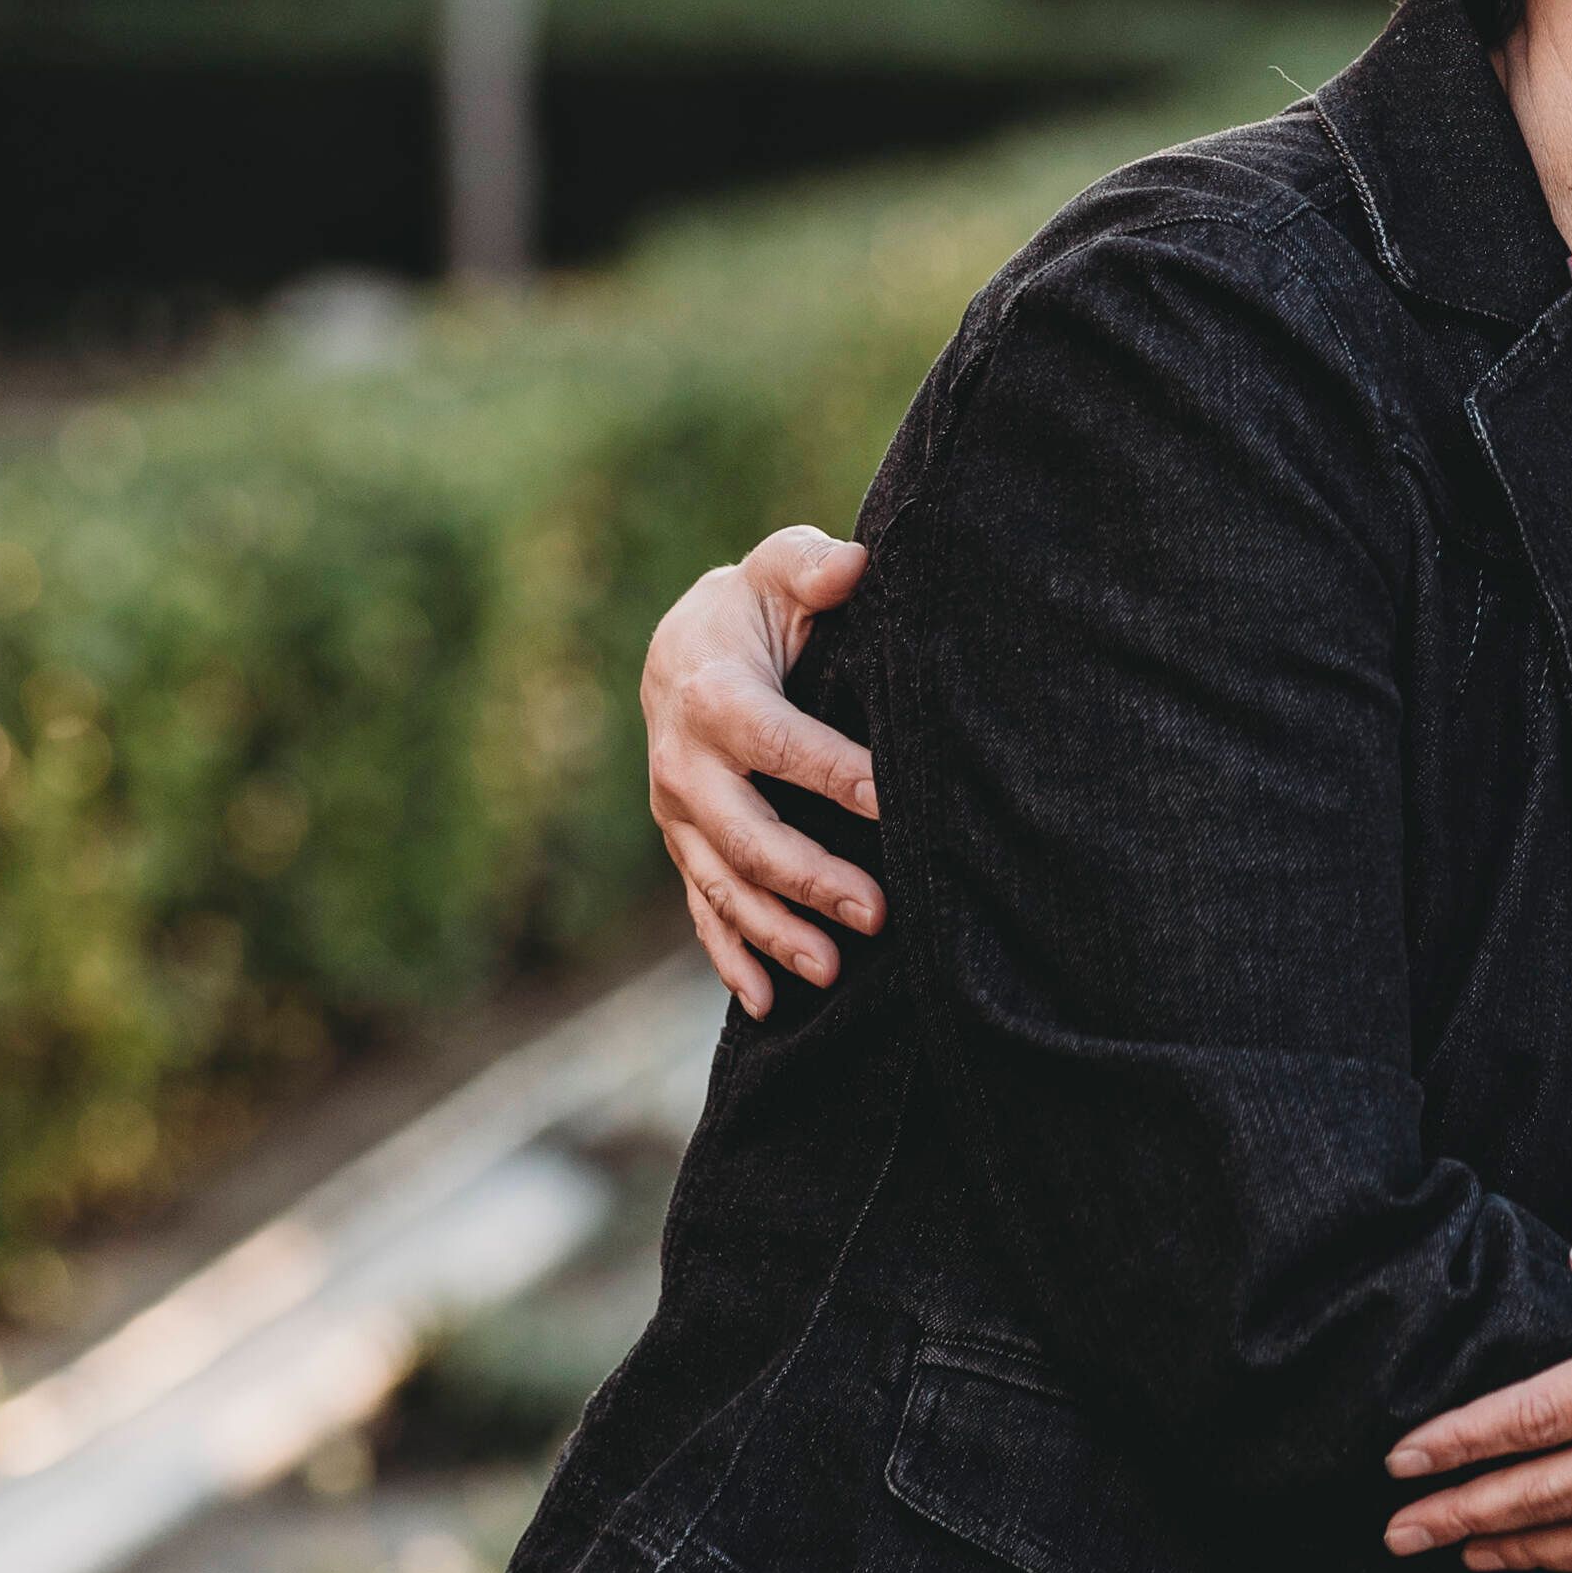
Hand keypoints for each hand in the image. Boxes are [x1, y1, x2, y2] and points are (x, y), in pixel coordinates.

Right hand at [645, 525, 884, 1013]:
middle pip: (746, 833)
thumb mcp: (779, 571)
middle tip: (879, 911)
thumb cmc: (755, 608)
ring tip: (834, 971)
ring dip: (776, 932)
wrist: (683, 647)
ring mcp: (679, 817)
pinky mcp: (686, 848)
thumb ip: (811, 567)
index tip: (892, 799)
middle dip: (810, 877)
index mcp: (711, 696)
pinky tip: (770, 1005)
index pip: (777, 742)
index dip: (833, 773)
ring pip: (724, 885)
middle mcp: (683, 765)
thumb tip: (853, 568)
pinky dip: (732, 959)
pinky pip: (703, 912)